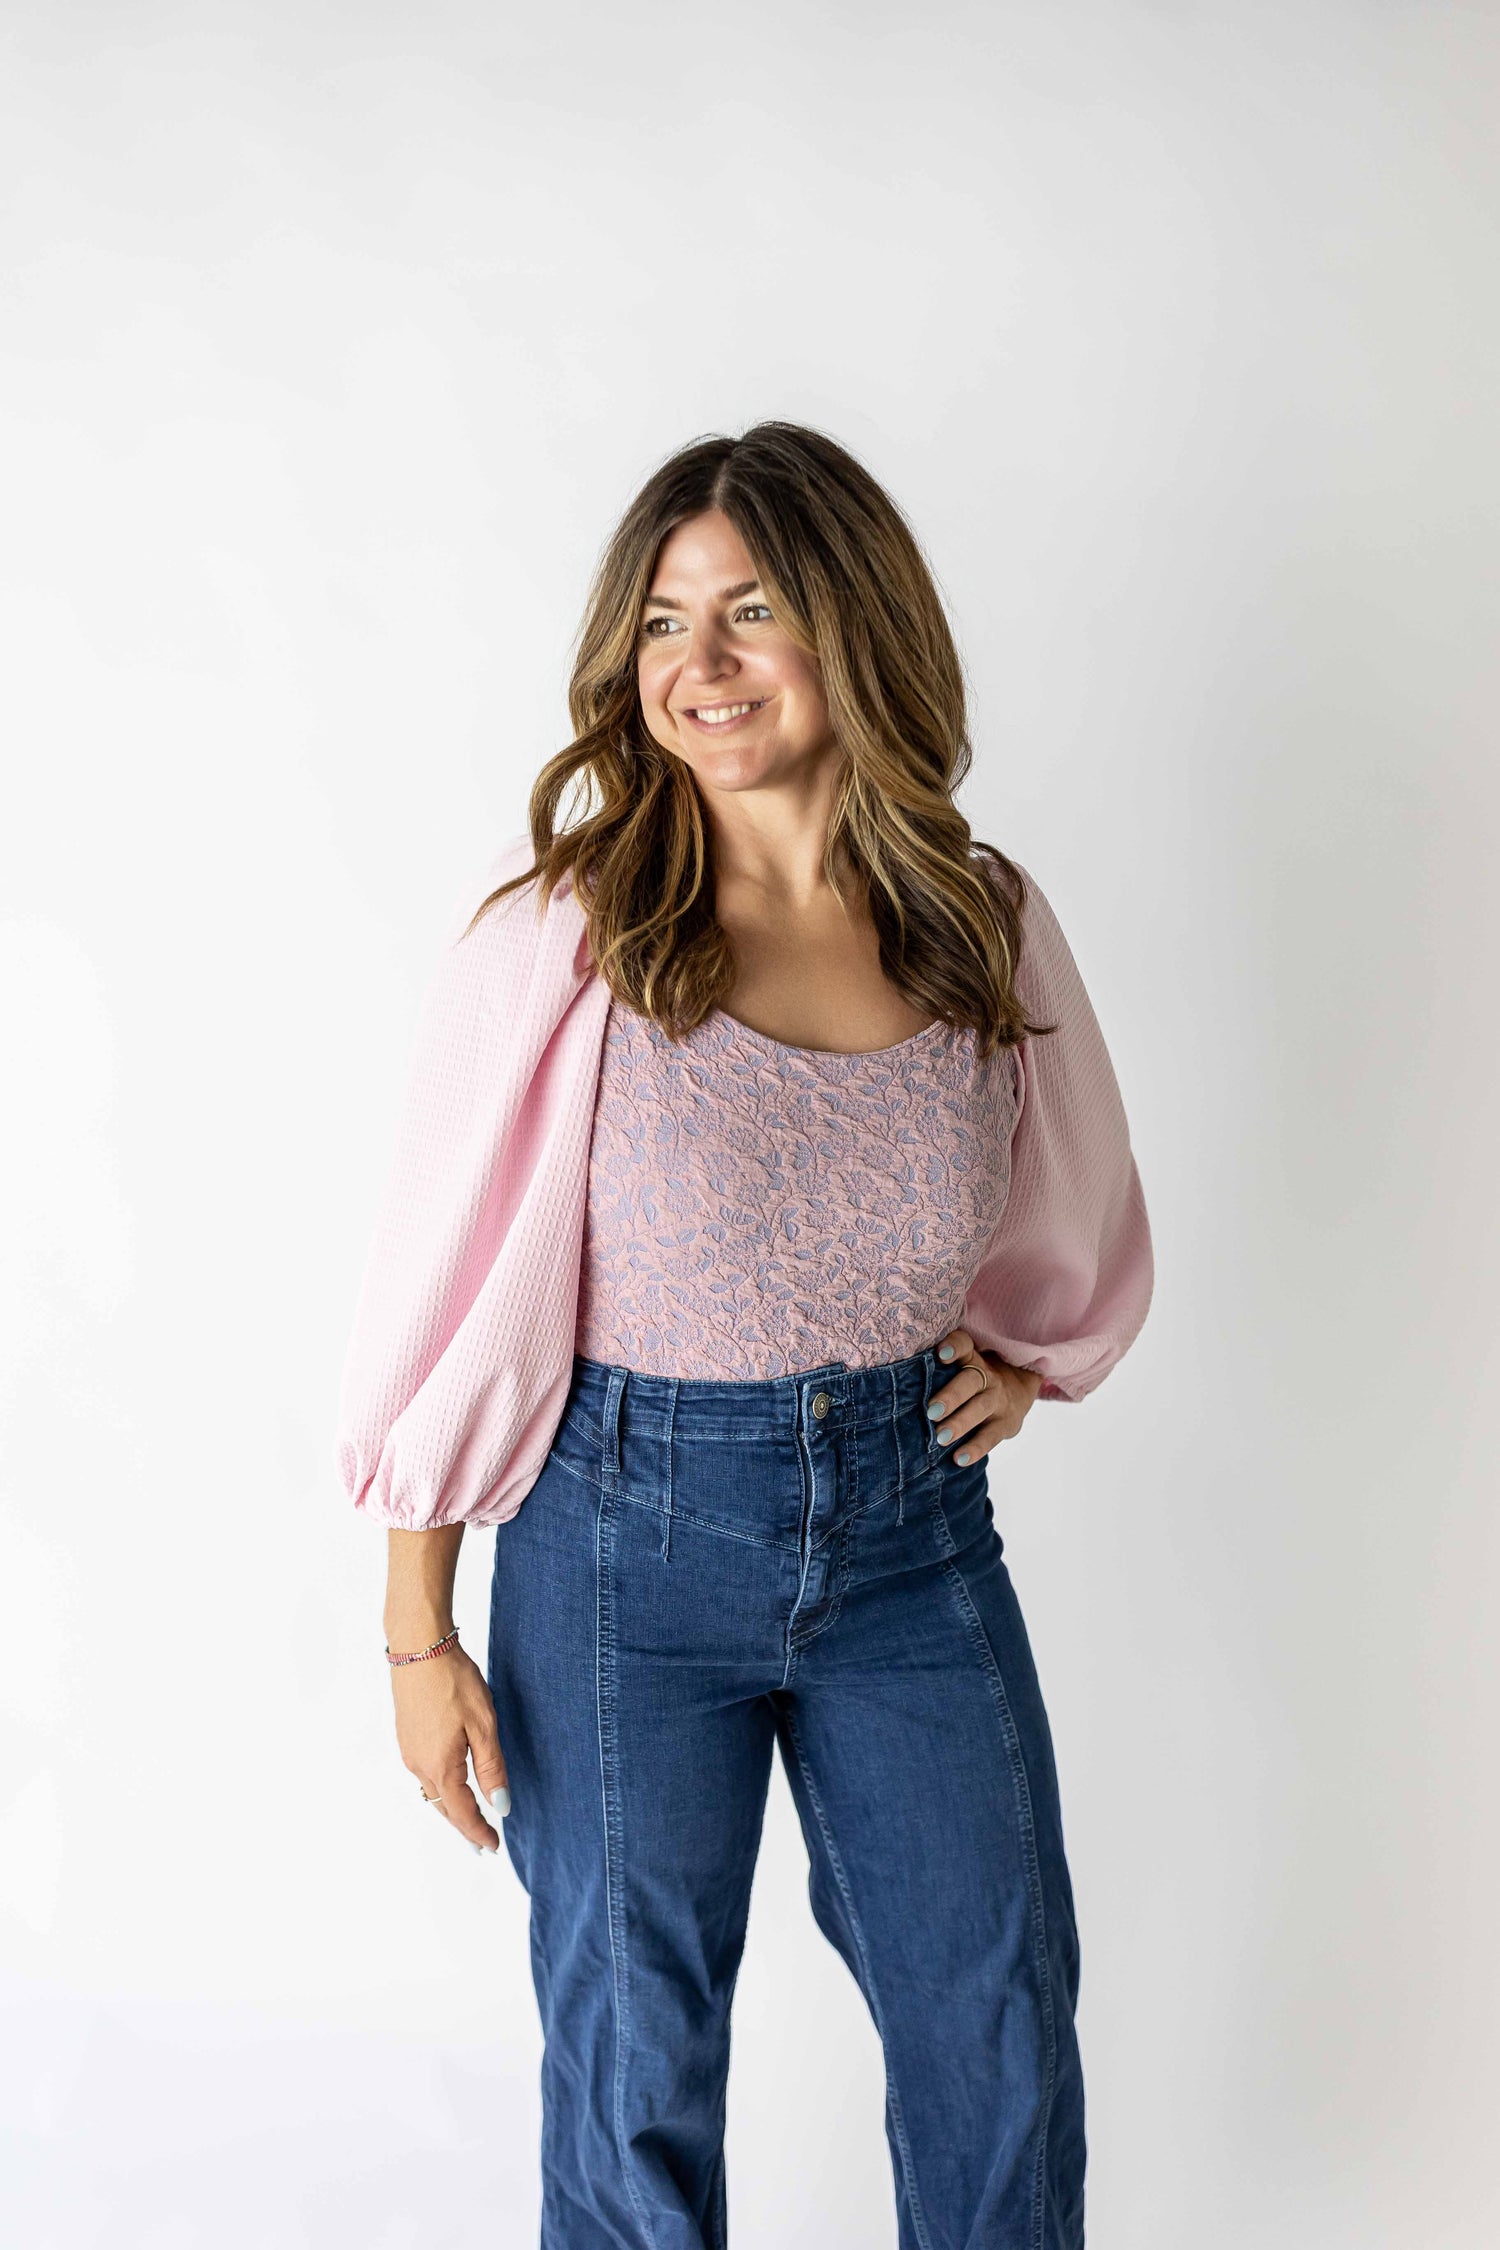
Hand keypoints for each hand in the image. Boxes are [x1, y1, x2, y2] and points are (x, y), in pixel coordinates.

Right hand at [390, 1641, 510, 1855]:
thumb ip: (491, 1768)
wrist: (419, 1647)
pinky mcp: (406, 1736)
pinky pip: (424, 1774)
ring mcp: (409, 1751)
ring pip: (432, 1792)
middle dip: (464, 1827)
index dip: (478, 1833)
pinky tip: (449, 1785)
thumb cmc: (453, 1682)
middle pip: (444, 1808)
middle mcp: (419, 1765)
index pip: (462, 1812)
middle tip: (481, 1846)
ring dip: (450, 1809)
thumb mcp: (483, 1725)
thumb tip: (500, 1806)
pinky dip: (440, 1789)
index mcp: (441, 1766)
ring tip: (468, 1820)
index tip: (493, 1848)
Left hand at [927, 1327, 1043, 1464]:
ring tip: (941, 1438)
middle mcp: (987, 1377)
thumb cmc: (973, 1381)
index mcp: (972, 1359)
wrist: (1018, 1392)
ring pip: (980, 1408)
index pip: (965, 1345)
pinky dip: (976, 1448)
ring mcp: (998, 1400)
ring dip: (960, 1423)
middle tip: (932, 1412)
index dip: (954, 1347)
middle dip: (952, 1396)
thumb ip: (937, 1371)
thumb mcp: (964, 1367)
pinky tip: (960, 1459)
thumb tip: (893, 1384)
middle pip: (971, 1381)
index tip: (940, 1354)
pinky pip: (991, 1437)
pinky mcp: (1006, 1424)